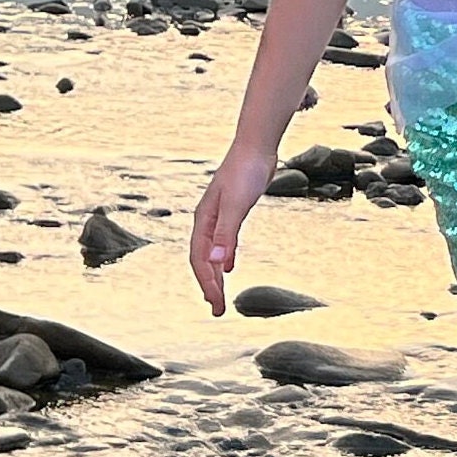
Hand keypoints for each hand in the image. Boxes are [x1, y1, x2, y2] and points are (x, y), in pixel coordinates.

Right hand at [189, 144, 275, 314]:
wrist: (256, 146)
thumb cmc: (245, 171)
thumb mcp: (236, 204)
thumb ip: (227, 233)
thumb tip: (219, 262)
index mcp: (204, 221)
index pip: (200, 260)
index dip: (207, 283)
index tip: (216, 304)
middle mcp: (207, 221)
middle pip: (203, 260)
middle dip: (209, 286)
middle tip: (217, 310)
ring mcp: (219, 217)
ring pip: (212, 253)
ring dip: (215, 275)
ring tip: (219, 295)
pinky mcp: (232, 212)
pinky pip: (223, 242)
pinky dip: (225, 258)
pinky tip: (229, 266)